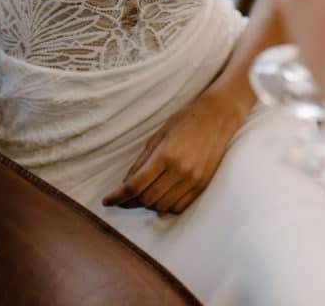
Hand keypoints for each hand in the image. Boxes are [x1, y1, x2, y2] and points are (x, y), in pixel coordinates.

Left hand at [102, 91, 243, 215]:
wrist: (217, 117)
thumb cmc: (185, 120)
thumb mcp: (158, 135)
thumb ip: (142, 160)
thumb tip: (127, 182)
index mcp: (165, 155)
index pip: (136, 185)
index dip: (119, 195)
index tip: (107, 201)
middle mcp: (180, 171)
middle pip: (147, 198)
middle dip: (130, 201)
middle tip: (122, 198)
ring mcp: (193, 181)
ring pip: (162, 206)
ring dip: (148, 204)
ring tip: (141, 195)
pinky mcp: (202, 186)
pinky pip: (179, 207)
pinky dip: (166, 205)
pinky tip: (160, 196)